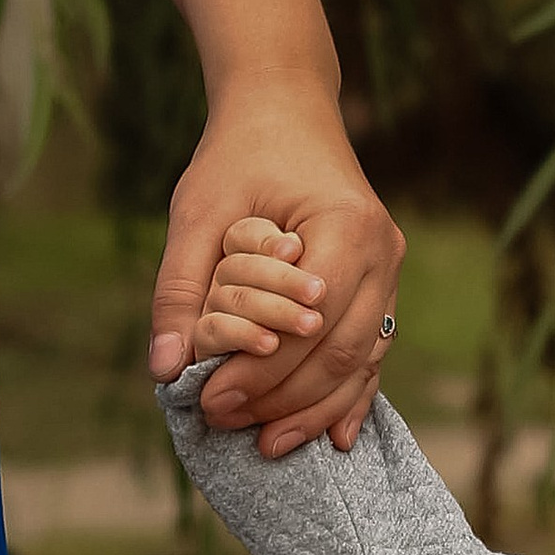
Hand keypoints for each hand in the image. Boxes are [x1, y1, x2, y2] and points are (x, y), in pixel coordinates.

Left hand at [147, 78, 405, 455]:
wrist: (286, 109)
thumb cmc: (240, 154)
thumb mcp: (199, 210)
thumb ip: (180, 287)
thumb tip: (164, 367)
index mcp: (346, 227)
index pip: (307, 324)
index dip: (260, 372)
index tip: (210, 399)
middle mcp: (383, 253)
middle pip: (339, 353)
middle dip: (283, 399)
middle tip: (226, 424)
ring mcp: (390, 273)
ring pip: (362, 362)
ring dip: (315, 410)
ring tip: (267, 445)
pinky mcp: (381, 287)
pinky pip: (371, 353)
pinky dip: (349, 397)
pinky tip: (331, 440)